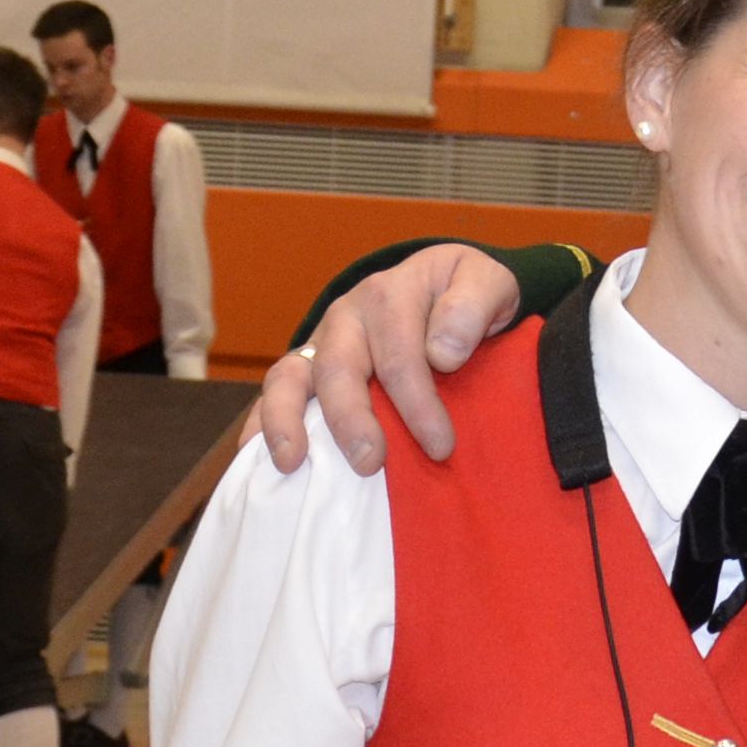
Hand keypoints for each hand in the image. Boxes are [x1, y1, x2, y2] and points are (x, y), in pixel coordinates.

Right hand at [255, 244, 519, 474]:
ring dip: (286, 420)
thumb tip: (442, 352)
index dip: (417, 404)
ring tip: (291, 463)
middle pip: (338, 367)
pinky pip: (276, 394)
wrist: (446, 287)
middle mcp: (348, 317)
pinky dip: (262, 424)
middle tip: (369, 463)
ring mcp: (322, 342)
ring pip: (290, 376)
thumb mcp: (488, 283)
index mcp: (390, 295)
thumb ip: (473, 306)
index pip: (400, 355)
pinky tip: (257, 461)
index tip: (441, 445)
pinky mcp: (308, 367)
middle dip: (351, 419)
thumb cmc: (466, 294)